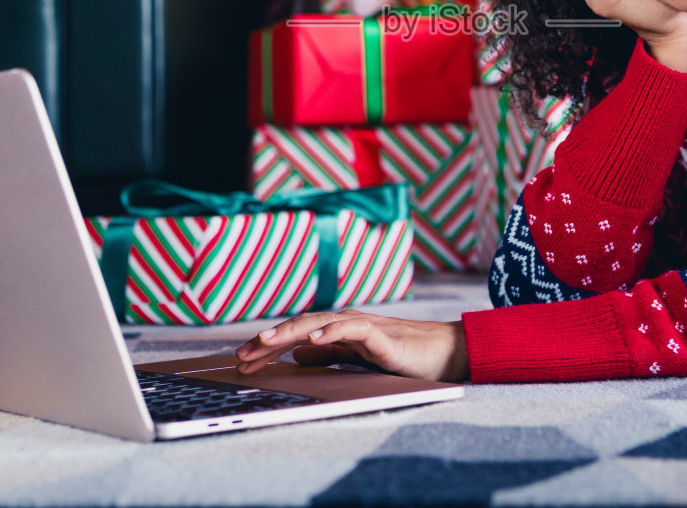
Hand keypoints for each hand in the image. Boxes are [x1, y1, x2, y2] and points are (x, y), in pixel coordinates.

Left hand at [236, 310, 468, 382]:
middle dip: (269, 341)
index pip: (296, 336)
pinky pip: (353, 329)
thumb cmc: (403, 356)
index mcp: (338, 332)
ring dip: (290, 332)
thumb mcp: (357, 360)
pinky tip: (314, 339)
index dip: (269, 347)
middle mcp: (346, 324)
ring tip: (265, 341)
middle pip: (300, 327)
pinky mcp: (381, 335)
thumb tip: (296, 354)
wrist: (445, 354)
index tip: (243, 362)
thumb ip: (329, 355)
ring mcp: (363, 326)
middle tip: (241, 356)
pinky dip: (332, 331)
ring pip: (319, 323)